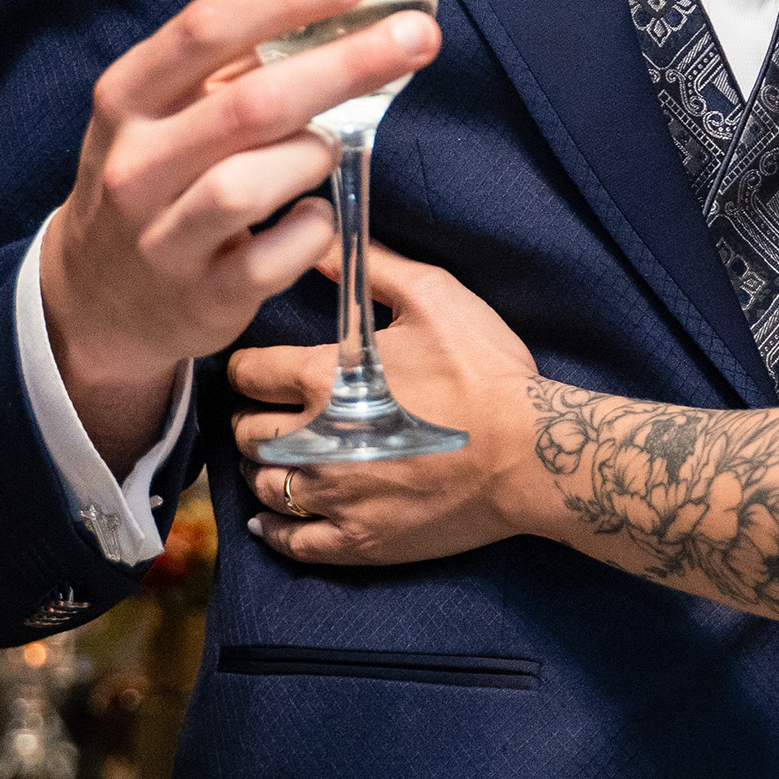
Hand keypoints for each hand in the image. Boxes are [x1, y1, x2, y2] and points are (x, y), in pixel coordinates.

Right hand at [38, 0, 443, 455]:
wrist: (100, 297)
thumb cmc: (160, 167)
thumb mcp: (185, 89)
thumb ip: (252, 9)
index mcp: (129, 95)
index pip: (205, 28)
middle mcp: (135, 162)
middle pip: (248, 105)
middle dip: (342, 66)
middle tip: (417, 39)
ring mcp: (161, 236)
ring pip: (253, 183)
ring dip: (315, 154)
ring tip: (329, 143)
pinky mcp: (200, 297)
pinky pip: (276, 257)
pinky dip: (311, 229)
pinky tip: (310, 216)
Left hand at [228, 242, 538, 565]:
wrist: (532, 452)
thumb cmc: (485, 371)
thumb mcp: (433, 297)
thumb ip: (369, 268)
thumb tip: (318, 238)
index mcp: (324, 378)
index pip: (248, 372)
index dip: (246, 366)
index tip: (254, 368)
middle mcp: (315, 440)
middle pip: (248, 432)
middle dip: (250, 417)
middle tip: (264, 411)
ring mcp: (335, 496)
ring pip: (263, 484)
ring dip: (262, 467)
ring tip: (276, 457)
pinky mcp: (358, 540)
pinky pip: (290, 540)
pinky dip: (271, 527)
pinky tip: (269, 516)